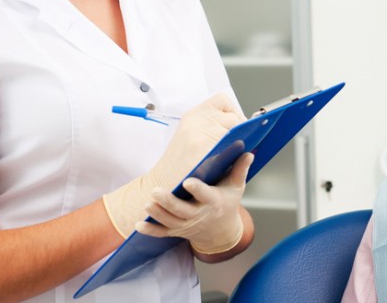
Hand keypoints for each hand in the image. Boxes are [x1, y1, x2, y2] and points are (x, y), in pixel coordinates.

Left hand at [136, 151, 252, 254]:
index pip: (205, 195)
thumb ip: (240, 169)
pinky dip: (150, 230)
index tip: (188, 181)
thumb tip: (248, 152)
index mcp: (213, 202)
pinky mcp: (177, 231)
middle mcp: (199, 215)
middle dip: (168, 202)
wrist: (221, 232)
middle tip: (156, 191)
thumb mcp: (237, 187)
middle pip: (182, 211)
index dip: (197, 189)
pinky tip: (138, 224)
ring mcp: (186, 225)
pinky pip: (162, 233)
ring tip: (147, 204)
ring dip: (157, 214)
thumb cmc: (227, 204)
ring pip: (169, 222)